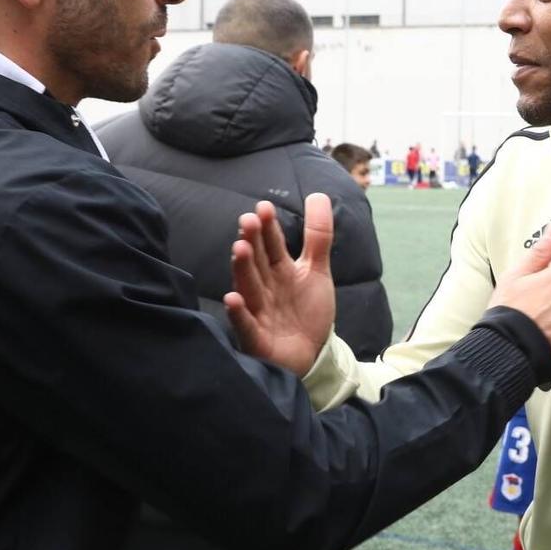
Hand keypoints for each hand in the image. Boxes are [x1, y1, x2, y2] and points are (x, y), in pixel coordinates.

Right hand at [223, 195, 335, 374]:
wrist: (310, 355)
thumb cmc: (306, 311)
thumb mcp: (316, 270)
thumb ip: (317, 235)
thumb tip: (317, 195)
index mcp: (278, 270)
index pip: (272, 245)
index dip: (269, 228)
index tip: (264, 208)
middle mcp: (265, 288)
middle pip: (257, 262)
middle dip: (253, 242)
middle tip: (249, 220)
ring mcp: (258, 312)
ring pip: (249, 288)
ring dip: (243, 269)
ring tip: (240, 248)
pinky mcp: (257, 338)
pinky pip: (246, 324)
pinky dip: (239, 313)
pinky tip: (232, 299)